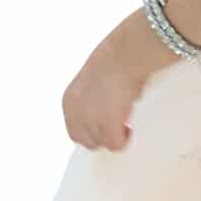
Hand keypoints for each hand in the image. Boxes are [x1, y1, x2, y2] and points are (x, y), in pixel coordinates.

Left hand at [62, 35, 150, 151]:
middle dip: (102, 135)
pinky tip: (131, 128)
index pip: (74, 129)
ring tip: (126, 124)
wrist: (124, 56)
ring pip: (101, 144)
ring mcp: (91, 121)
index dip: (92, 129)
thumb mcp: (92, 79)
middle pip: (86, 140)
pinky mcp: (108, 126)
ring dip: (114, 136)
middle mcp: (75, 114)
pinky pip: (115, 145)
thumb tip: (103, 107)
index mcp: (69, 101)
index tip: (106, 125)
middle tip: (118, 126)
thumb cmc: (114, 58)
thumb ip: (91, 97)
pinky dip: (124, 140)